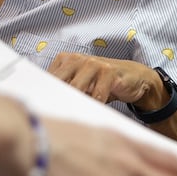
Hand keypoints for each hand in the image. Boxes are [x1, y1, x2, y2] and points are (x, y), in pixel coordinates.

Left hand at [47, 52, 161, 106]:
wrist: (132, 77)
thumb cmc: (101, 83)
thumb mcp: (80, 85)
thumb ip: (63, 90)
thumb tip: (44, 108)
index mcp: (64, 60)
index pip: (47, 79)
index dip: (45, 96)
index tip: (45, 111)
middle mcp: (76, 58)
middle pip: (59, 84)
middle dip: (59, 101)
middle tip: (61, 116)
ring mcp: (93, 63)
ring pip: (76, 89)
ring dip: (77, 104)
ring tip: (79, 114)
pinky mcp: (108, 71)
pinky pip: (97, 94)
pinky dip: (95, 105)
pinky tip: (96, 109)